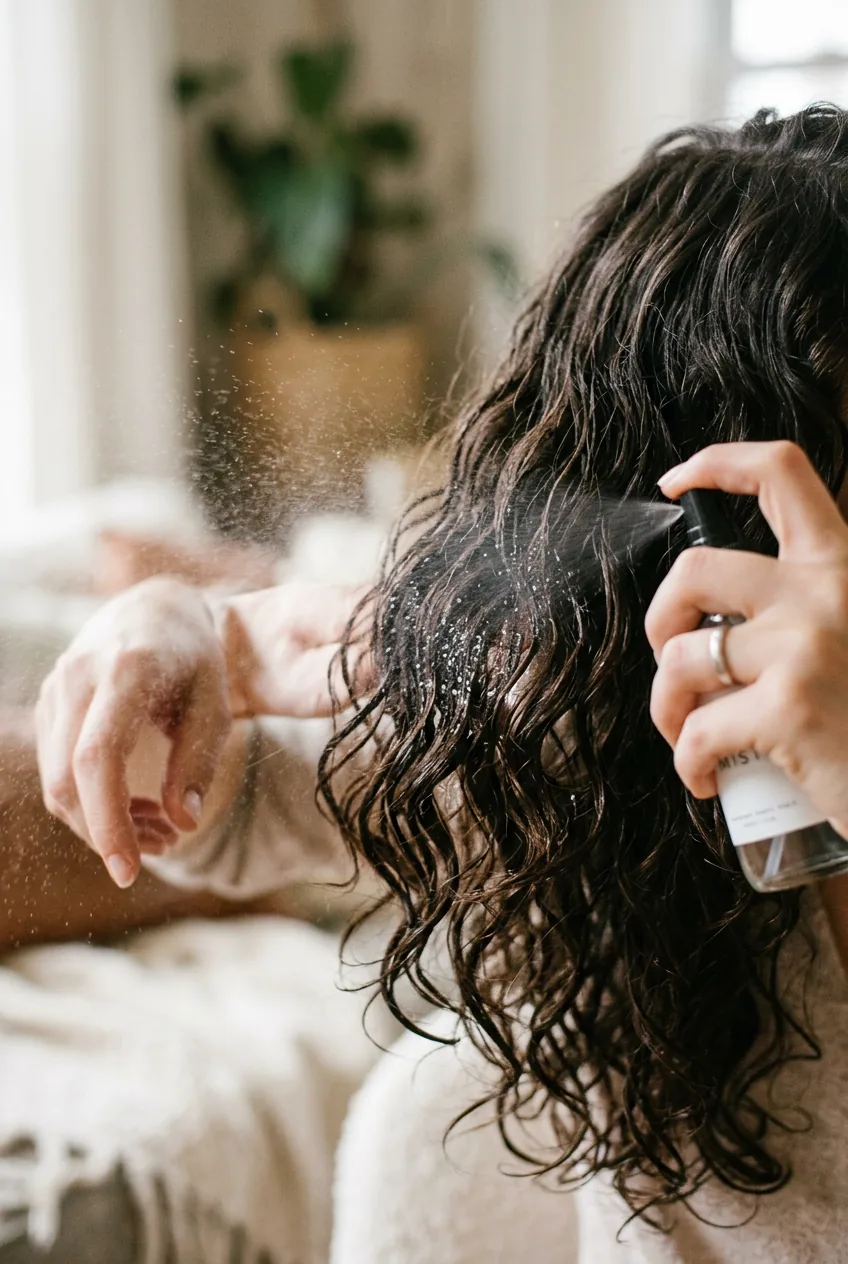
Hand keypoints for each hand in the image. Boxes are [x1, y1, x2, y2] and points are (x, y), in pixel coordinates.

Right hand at [36, 578, 373, 887]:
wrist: (156, 611)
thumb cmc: (195, 660)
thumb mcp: (215, 705)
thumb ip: (199, 762)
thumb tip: (185, 823)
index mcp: (126, 670)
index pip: (97, 758)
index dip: (106, 821)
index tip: (129, 871)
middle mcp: (79, 676)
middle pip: (68, 780)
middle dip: (110, 832)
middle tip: (167, 847)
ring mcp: (56, 688)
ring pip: (57, 782)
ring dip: (103, 822)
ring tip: (162, 831)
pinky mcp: (49, 704)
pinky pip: (57, 769)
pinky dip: (92, 802)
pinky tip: (138, 808)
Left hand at [646, 441, 847, 838]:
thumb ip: (807, 607)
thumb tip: (718, 615)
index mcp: (841, 567)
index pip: (781, 474)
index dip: (716, 464)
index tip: (673, 481)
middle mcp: (826, 592)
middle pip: (693, 570)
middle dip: (660, 620)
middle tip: (676, 662)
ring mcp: (805, 647)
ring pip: (681, 656)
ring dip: (667, 705)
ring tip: (689, 733)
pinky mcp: (787, 708)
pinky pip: (695, 729)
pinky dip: (686, 762)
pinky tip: (706, 778)